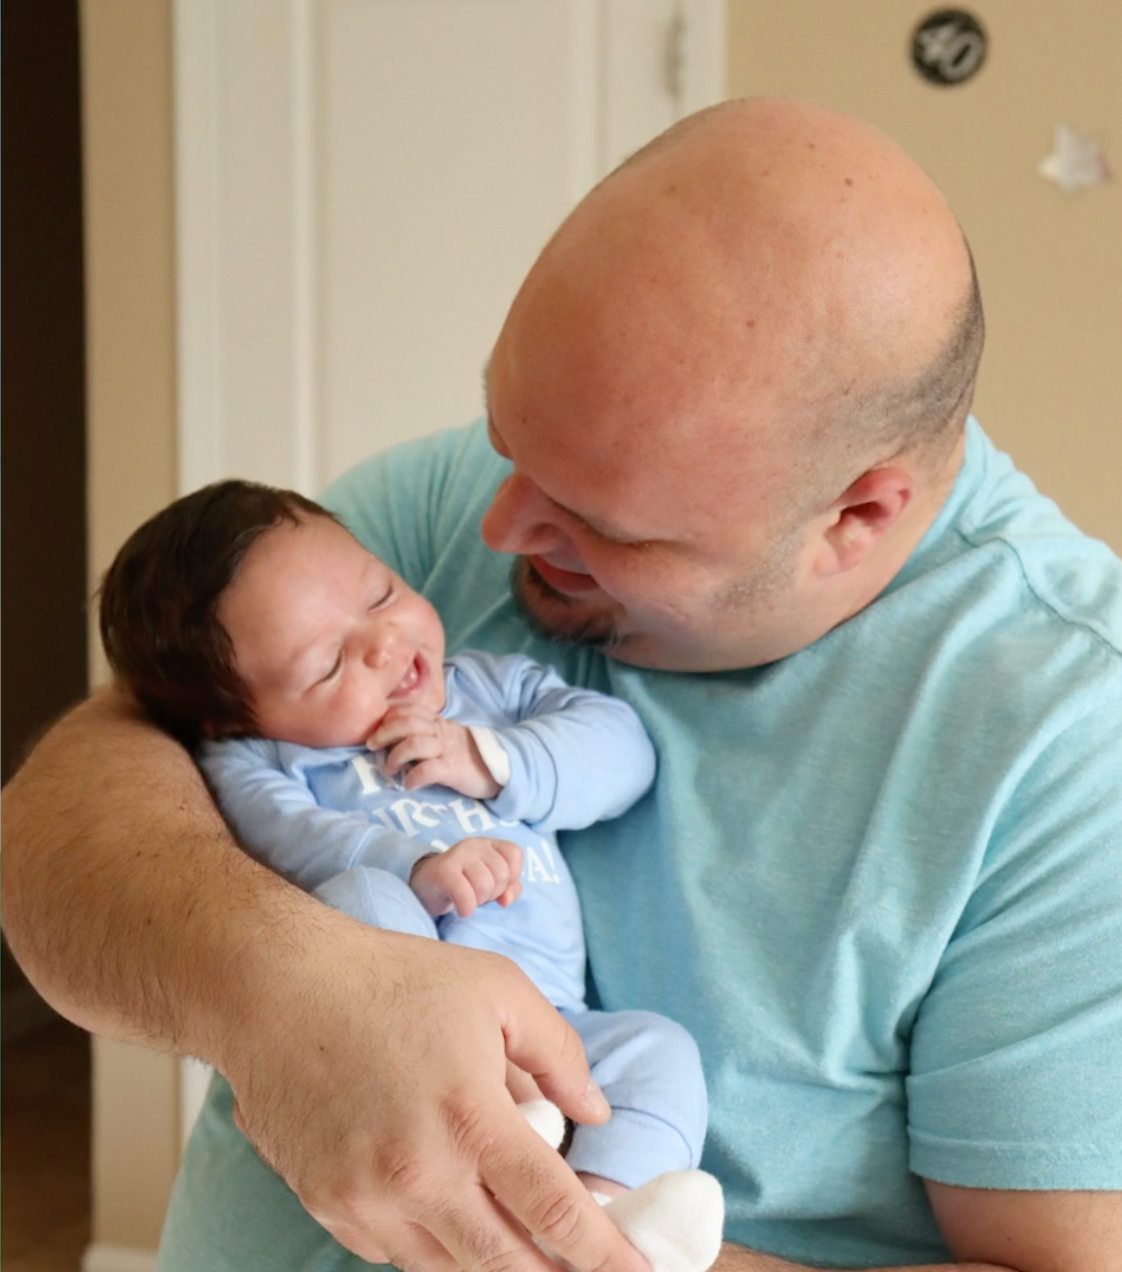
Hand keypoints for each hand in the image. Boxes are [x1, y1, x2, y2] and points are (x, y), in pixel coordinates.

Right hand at [224, 922, 648, 1271]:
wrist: (277, 988)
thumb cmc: (394, 980)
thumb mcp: (498, 989)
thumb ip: (557, 1053)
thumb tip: (593, 1113)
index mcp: (472, 1118)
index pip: (557, 1213)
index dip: (605, 1253)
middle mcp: (421, 1174)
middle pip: (508, 1264)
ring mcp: (367, 1200)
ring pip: (450, 1270)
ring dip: (495, 1266)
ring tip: (525, 1250)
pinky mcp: (328, 1206)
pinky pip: (394, 1253)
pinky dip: (432, 1248)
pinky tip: (452, 1219)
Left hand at [368, 705, 500, 797]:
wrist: (499, 769)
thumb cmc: (468, 756)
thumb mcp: (447, 737)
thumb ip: (426, 733)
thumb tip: (395, 740)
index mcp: (438, 723)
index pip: (409, 710)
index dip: (389, 718)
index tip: (376, 732)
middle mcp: (440, 732)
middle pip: (406, 724)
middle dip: (384, 734)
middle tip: (372, 747)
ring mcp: (446, 751)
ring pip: (413, 744)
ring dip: (395, 757)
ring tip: (390, 771)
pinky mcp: (453, 770)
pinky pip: (428, 770)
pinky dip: (413, 778)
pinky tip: (408, 785)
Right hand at [411, 837, 523, 916]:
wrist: (425, 887)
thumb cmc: (464, 885)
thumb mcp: (491, 886)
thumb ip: (509, 889)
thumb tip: (506, 899)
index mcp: (489, 844)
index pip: (515, 854)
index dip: (511, 876)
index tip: (496, 885)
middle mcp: (475, 844)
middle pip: (501, 874)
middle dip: (493, 893)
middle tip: (477, 894)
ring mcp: (458, 854)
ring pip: (485, 886)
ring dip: (478, 901)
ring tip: (468, 899)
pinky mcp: (444, 871)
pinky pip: (466, 896)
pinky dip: (466, 909)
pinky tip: (461, 909)